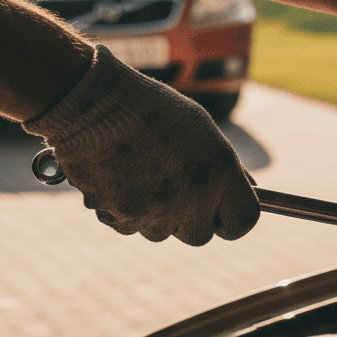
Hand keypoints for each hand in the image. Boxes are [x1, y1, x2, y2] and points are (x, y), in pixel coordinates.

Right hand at [23, 46, 258, 243]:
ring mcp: (157, 210)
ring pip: (161, 233)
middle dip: (187, 219)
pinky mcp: (122, 217)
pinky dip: (123, 210)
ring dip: (152, 213)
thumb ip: (223, 167)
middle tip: (170, 188)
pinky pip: (128, 226)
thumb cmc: (148, 110)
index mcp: (220, 171)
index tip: (219, 214)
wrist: (90, 101)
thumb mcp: (199, 128)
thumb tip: (246, 192)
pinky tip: (116, 177)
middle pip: (199, 236)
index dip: (231, 220)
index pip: (243, 221)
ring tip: (137, 173)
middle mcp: (194, 196)